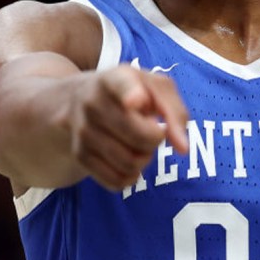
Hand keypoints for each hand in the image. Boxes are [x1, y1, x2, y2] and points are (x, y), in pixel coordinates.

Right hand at [68, 65, 188, 190]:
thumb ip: (175, 112)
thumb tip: (182, 148)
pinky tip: (126, 159)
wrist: (77, 100)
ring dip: (144, 159)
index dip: (131, 94)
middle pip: (141, 137)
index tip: (137, 101)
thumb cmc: (130, 92)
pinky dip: (130, 176)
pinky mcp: (79, 155)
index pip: (121, 85)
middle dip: (156, 139)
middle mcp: (93, 102)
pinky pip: (117, 181)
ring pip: (130, 163)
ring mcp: (83, 130)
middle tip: (151, 130)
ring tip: (137, 143)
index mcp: (115, 79)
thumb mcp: (154, 88)